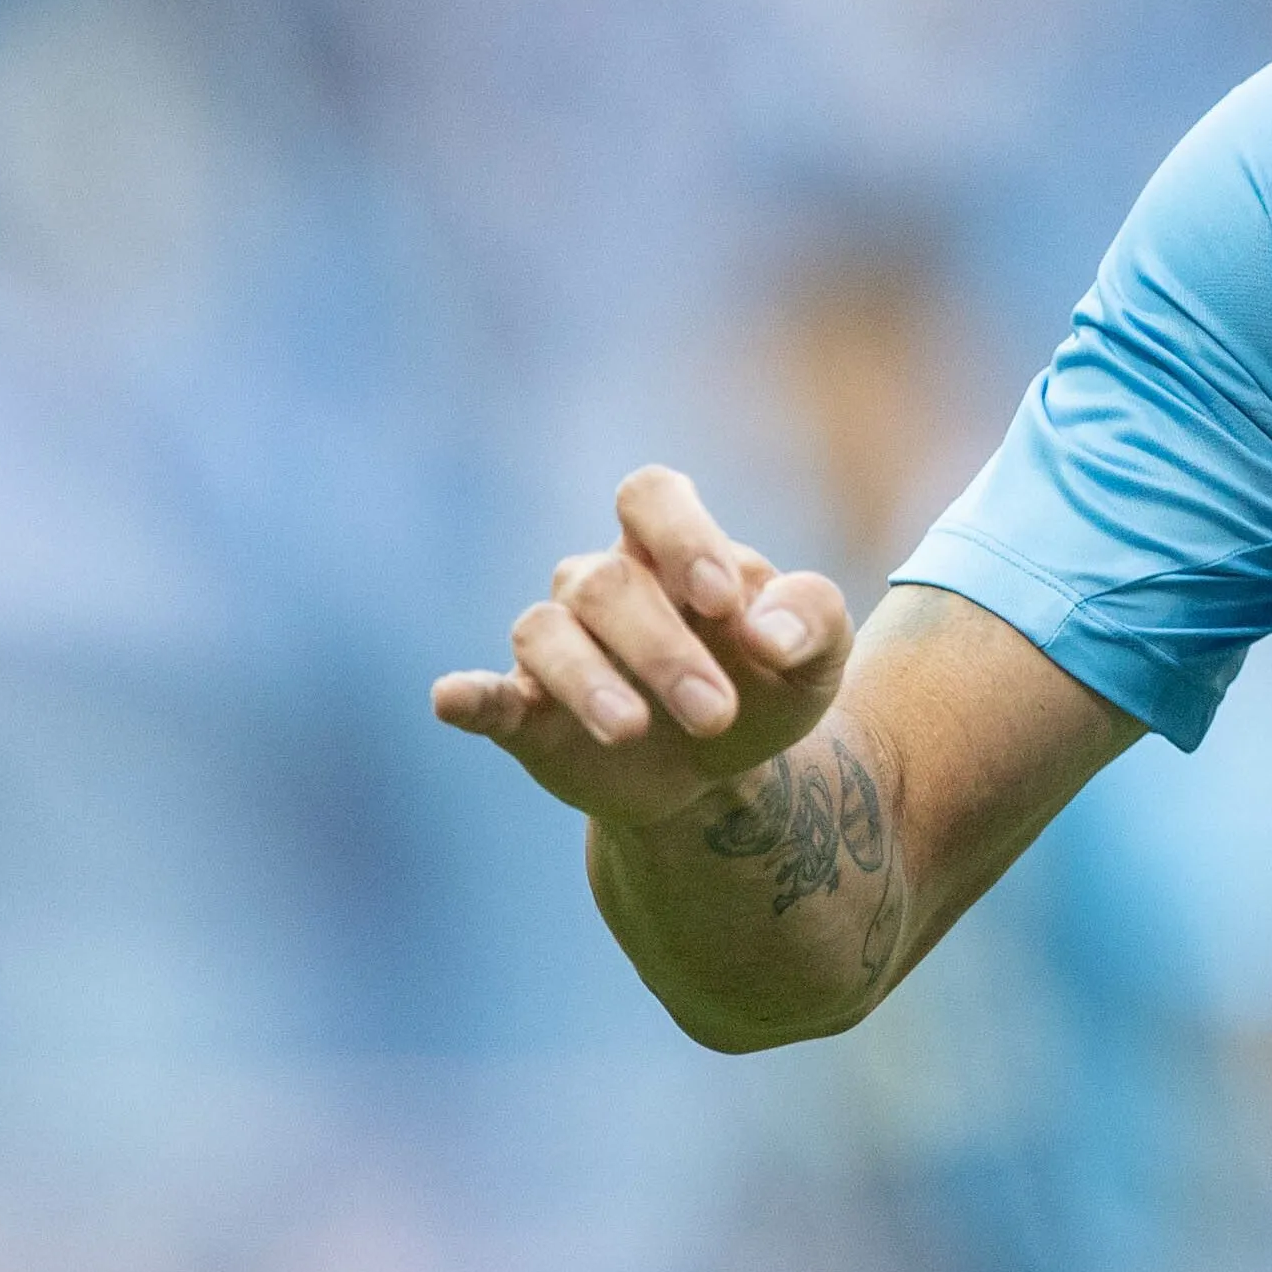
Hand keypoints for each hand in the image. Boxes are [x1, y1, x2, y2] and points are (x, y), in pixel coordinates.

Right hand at [430, 468, 853, 827]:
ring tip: (633, 729)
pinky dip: (468, 693)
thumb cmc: (768, 688)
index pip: (651, 496)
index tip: (723, 600)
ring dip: (589, 680)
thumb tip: (769, 633)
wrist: (728, 775)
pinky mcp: (524, 712)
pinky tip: (454, 699)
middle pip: (608, 583)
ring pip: (544, 631)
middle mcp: (603, 583)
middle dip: (663, 649)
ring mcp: (559, 645)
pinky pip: (485, 692)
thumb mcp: (817, 659)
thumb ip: (813, 622)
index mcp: (672, 548)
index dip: (681, 537)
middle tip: (716, 714)